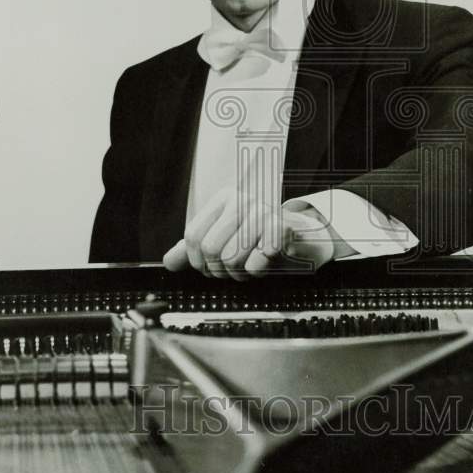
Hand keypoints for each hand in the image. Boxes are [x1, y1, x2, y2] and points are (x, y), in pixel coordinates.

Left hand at [162, 186, 336, 278]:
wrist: (303, 238)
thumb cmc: (261, 239)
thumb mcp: (225, 240)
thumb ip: (194, 250)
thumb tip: (169, 262)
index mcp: (224, 198)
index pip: (193, 236)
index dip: (197, 261)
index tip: (209, 266)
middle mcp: (242, 200)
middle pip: (210, 249)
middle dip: (219, 270)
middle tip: (232, 269)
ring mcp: (263, 211)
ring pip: (231, 258)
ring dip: (239, 274)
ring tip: (248, 266)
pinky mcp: (281, 228)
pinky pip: (256, 263)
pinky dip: (258, 272)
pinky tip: (264, 263)